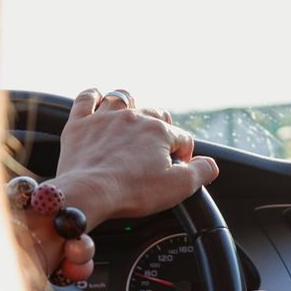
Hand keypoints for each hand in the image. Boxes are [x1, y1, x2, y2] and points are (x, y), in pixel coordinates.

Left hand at [50, 88, 218, 225]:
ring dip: (131, 106)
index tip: (176, 171)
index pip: (182, 138)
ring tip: (132, 120)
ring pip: (123, 98)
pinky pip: (86, 98)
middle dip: (161, 130)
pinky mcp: (79, 124)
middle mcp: (134, 117)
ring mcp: (104, 118)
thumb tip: (211, 165)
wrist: (88, 193)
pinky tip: (97, 99)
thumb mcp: (179, 187)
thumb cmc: (133, 191)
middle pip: (156, 114)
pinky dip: (93, 96)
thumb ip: (202, 172)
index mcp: (159, 131)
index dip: (183, 156)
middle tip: (156, 151)